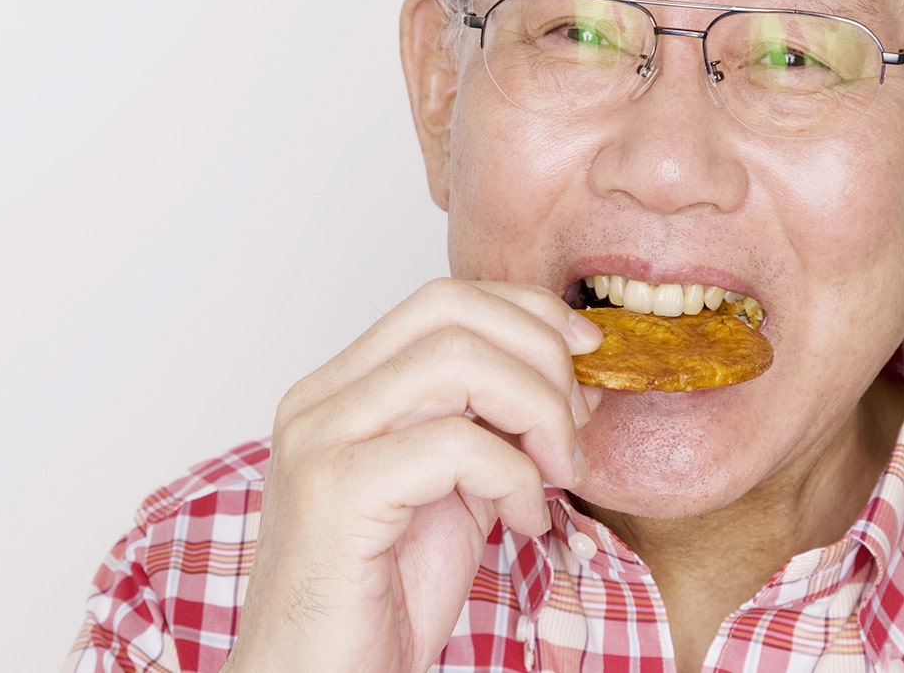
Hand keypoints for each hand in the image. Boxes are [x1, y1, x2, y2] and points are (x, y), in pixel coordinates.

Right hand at [223, 279, 601, 672]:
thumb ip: (486, 432)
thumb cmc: (378, 602)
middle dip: (541, 358)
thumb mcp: (450, 495)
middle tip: (575, 429)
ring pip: (456, 361)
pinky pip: (456, 446)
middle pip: (450, 311)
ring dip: (537, 411)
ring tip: (556, 474)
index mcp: (341, 390)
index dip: (527, 313)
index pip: (442, 300)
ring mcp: (319, 441)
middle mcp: (319, 400)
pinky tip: (521, 523)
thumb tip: (561, 383)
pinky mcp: (335, 493)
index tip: (584, 355)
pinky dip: (515, 477)